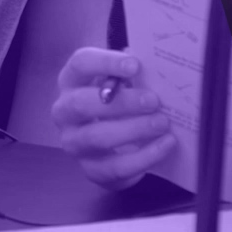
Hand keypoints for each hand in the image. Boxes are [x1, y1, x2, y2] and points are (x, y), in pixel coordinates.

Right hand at [52, 48, 179, 189]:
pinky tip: (165, 145)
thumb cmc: (121, 101)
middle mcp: (65, 112)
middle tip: (153, 101)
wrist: (116, 143)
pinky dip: (143, 156)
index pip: (80, 64)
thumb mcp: (125, 83)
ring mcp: (74, 142)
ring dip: (133, 129)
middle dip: (121, 102)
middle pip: (82, 103)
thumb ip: (135, 73)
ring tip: (162, 123)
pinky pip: (115, 166)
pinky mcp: (91, 169)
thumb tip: (158, 65)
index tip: (136, 66)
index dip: (106, 63)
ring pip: (96, 137)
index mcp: (72, 81)